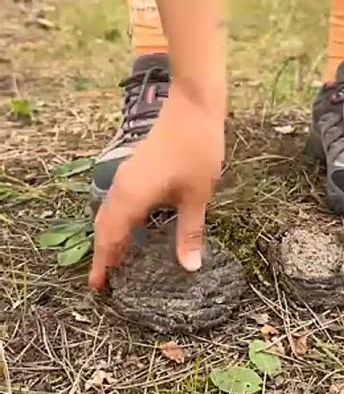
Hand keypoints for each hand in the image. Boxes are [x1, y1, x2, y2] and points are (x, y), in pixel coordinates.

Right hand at [88, 82, 224, 289]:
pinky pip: (117, 202)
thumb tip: (189, 267)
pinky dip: (119, 221)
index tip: (97, 287)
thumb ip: (190, 232)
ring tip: (119, 261)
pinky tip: (135, 228)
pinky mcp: (134, 169)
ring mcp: (126, 175)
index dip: (102, 263)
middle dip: (104, 254)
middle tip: (107, 281)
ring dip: (110, 236)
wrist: (192, 105)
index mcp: (132, 197)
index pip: (110, 237)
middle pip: (104, 227)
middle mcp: (122, 187)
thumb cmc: (196, 149)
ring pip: (109, 213)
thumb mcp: (197, 196)